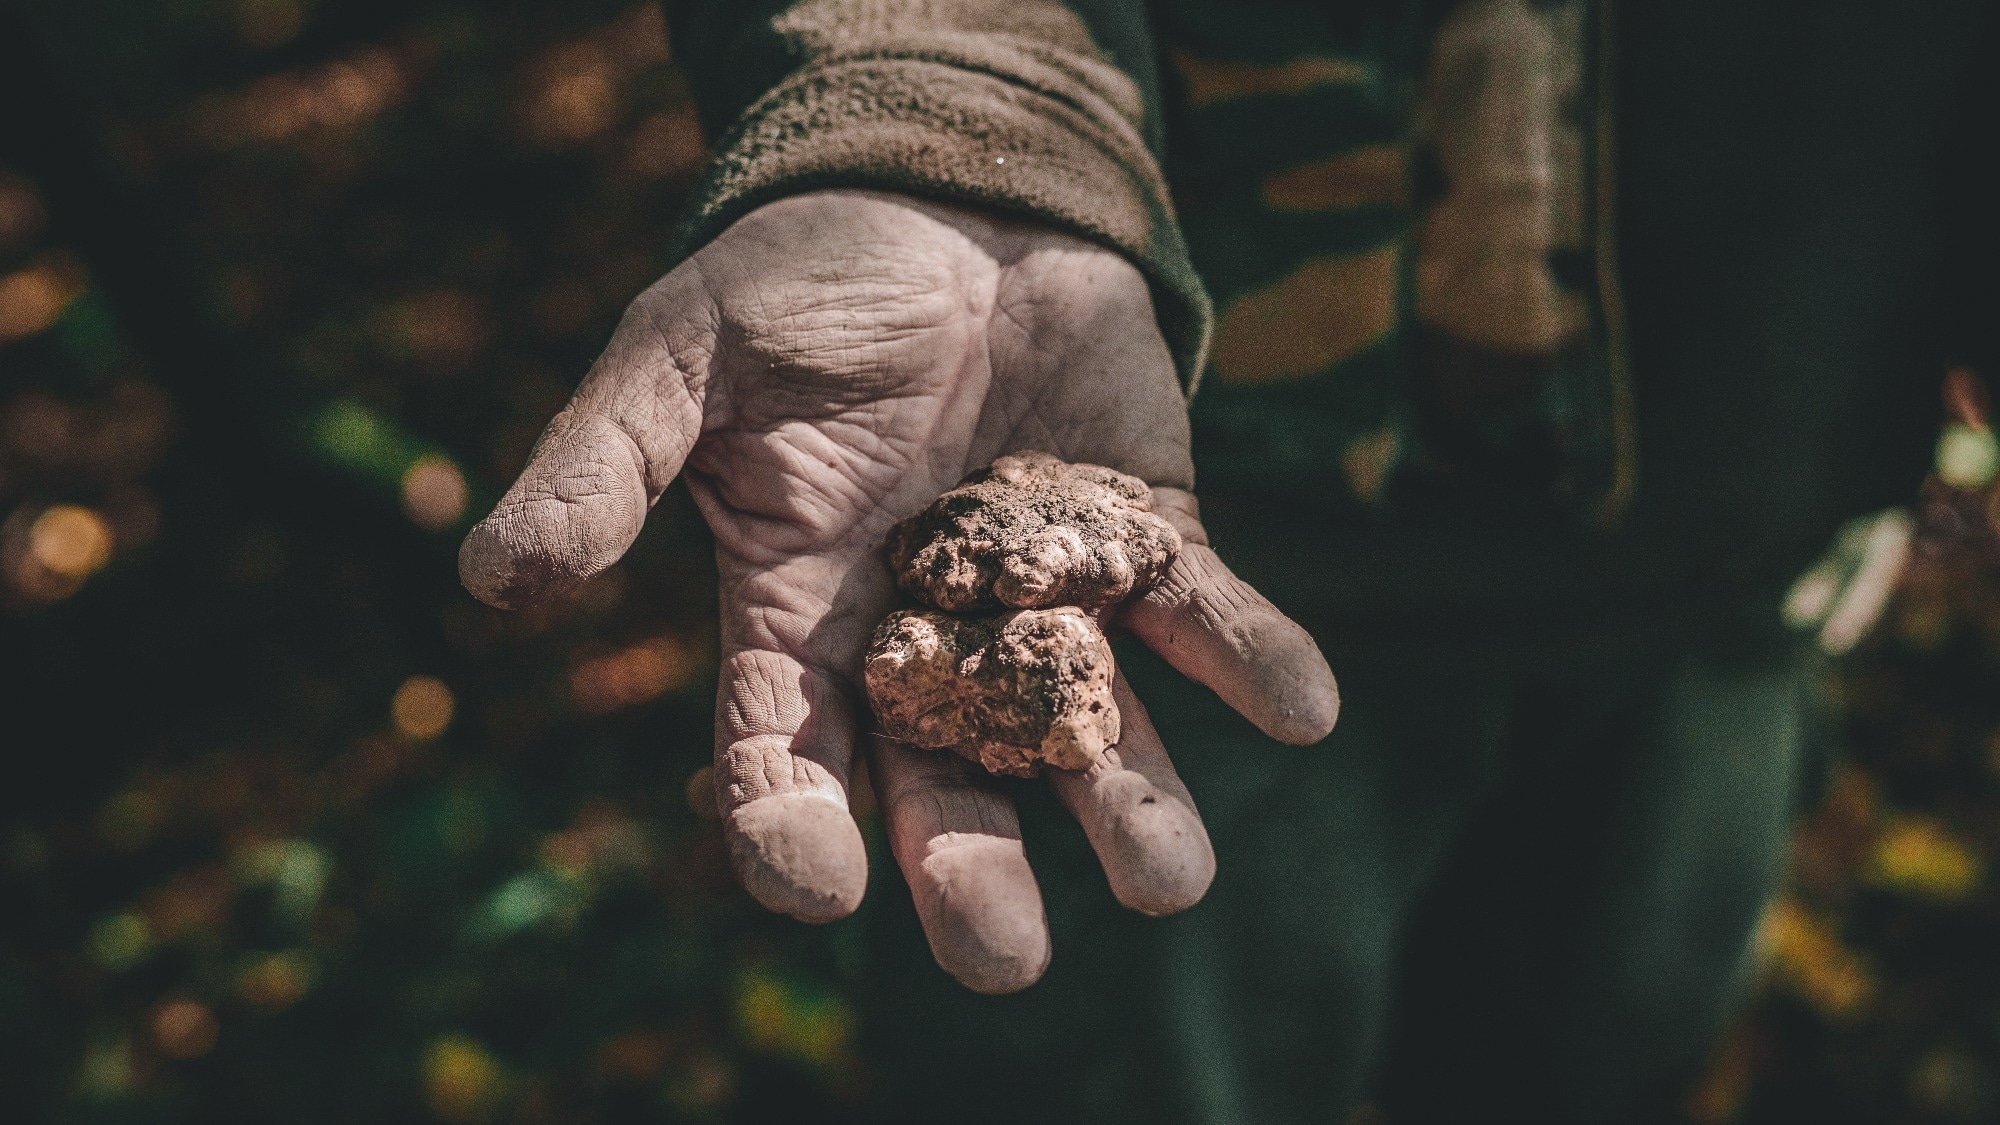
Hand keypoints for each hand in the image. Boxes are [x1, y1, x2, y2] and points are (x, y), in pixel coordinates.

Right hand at [460, 190, 1339, 992]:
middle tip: (1001, 956)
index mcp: (803, 612)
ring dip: (1132, 805)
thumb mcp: (683, 356)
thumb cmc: (801, 280)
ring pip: (1088, 731)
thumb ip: (605, 462)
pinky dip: (1253, 658)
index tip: (814, 882)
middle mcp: (928, 635)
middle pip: (948, 780)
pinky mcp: (1145, 540)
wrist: (947, 199)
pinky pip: (1204, 616)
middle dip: (976, 871)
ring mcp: (1045, 598)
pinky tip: (1300, 706)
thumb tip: (491, 579)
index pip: (783, 746)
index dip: (790, 821)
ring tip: (1164, 876)